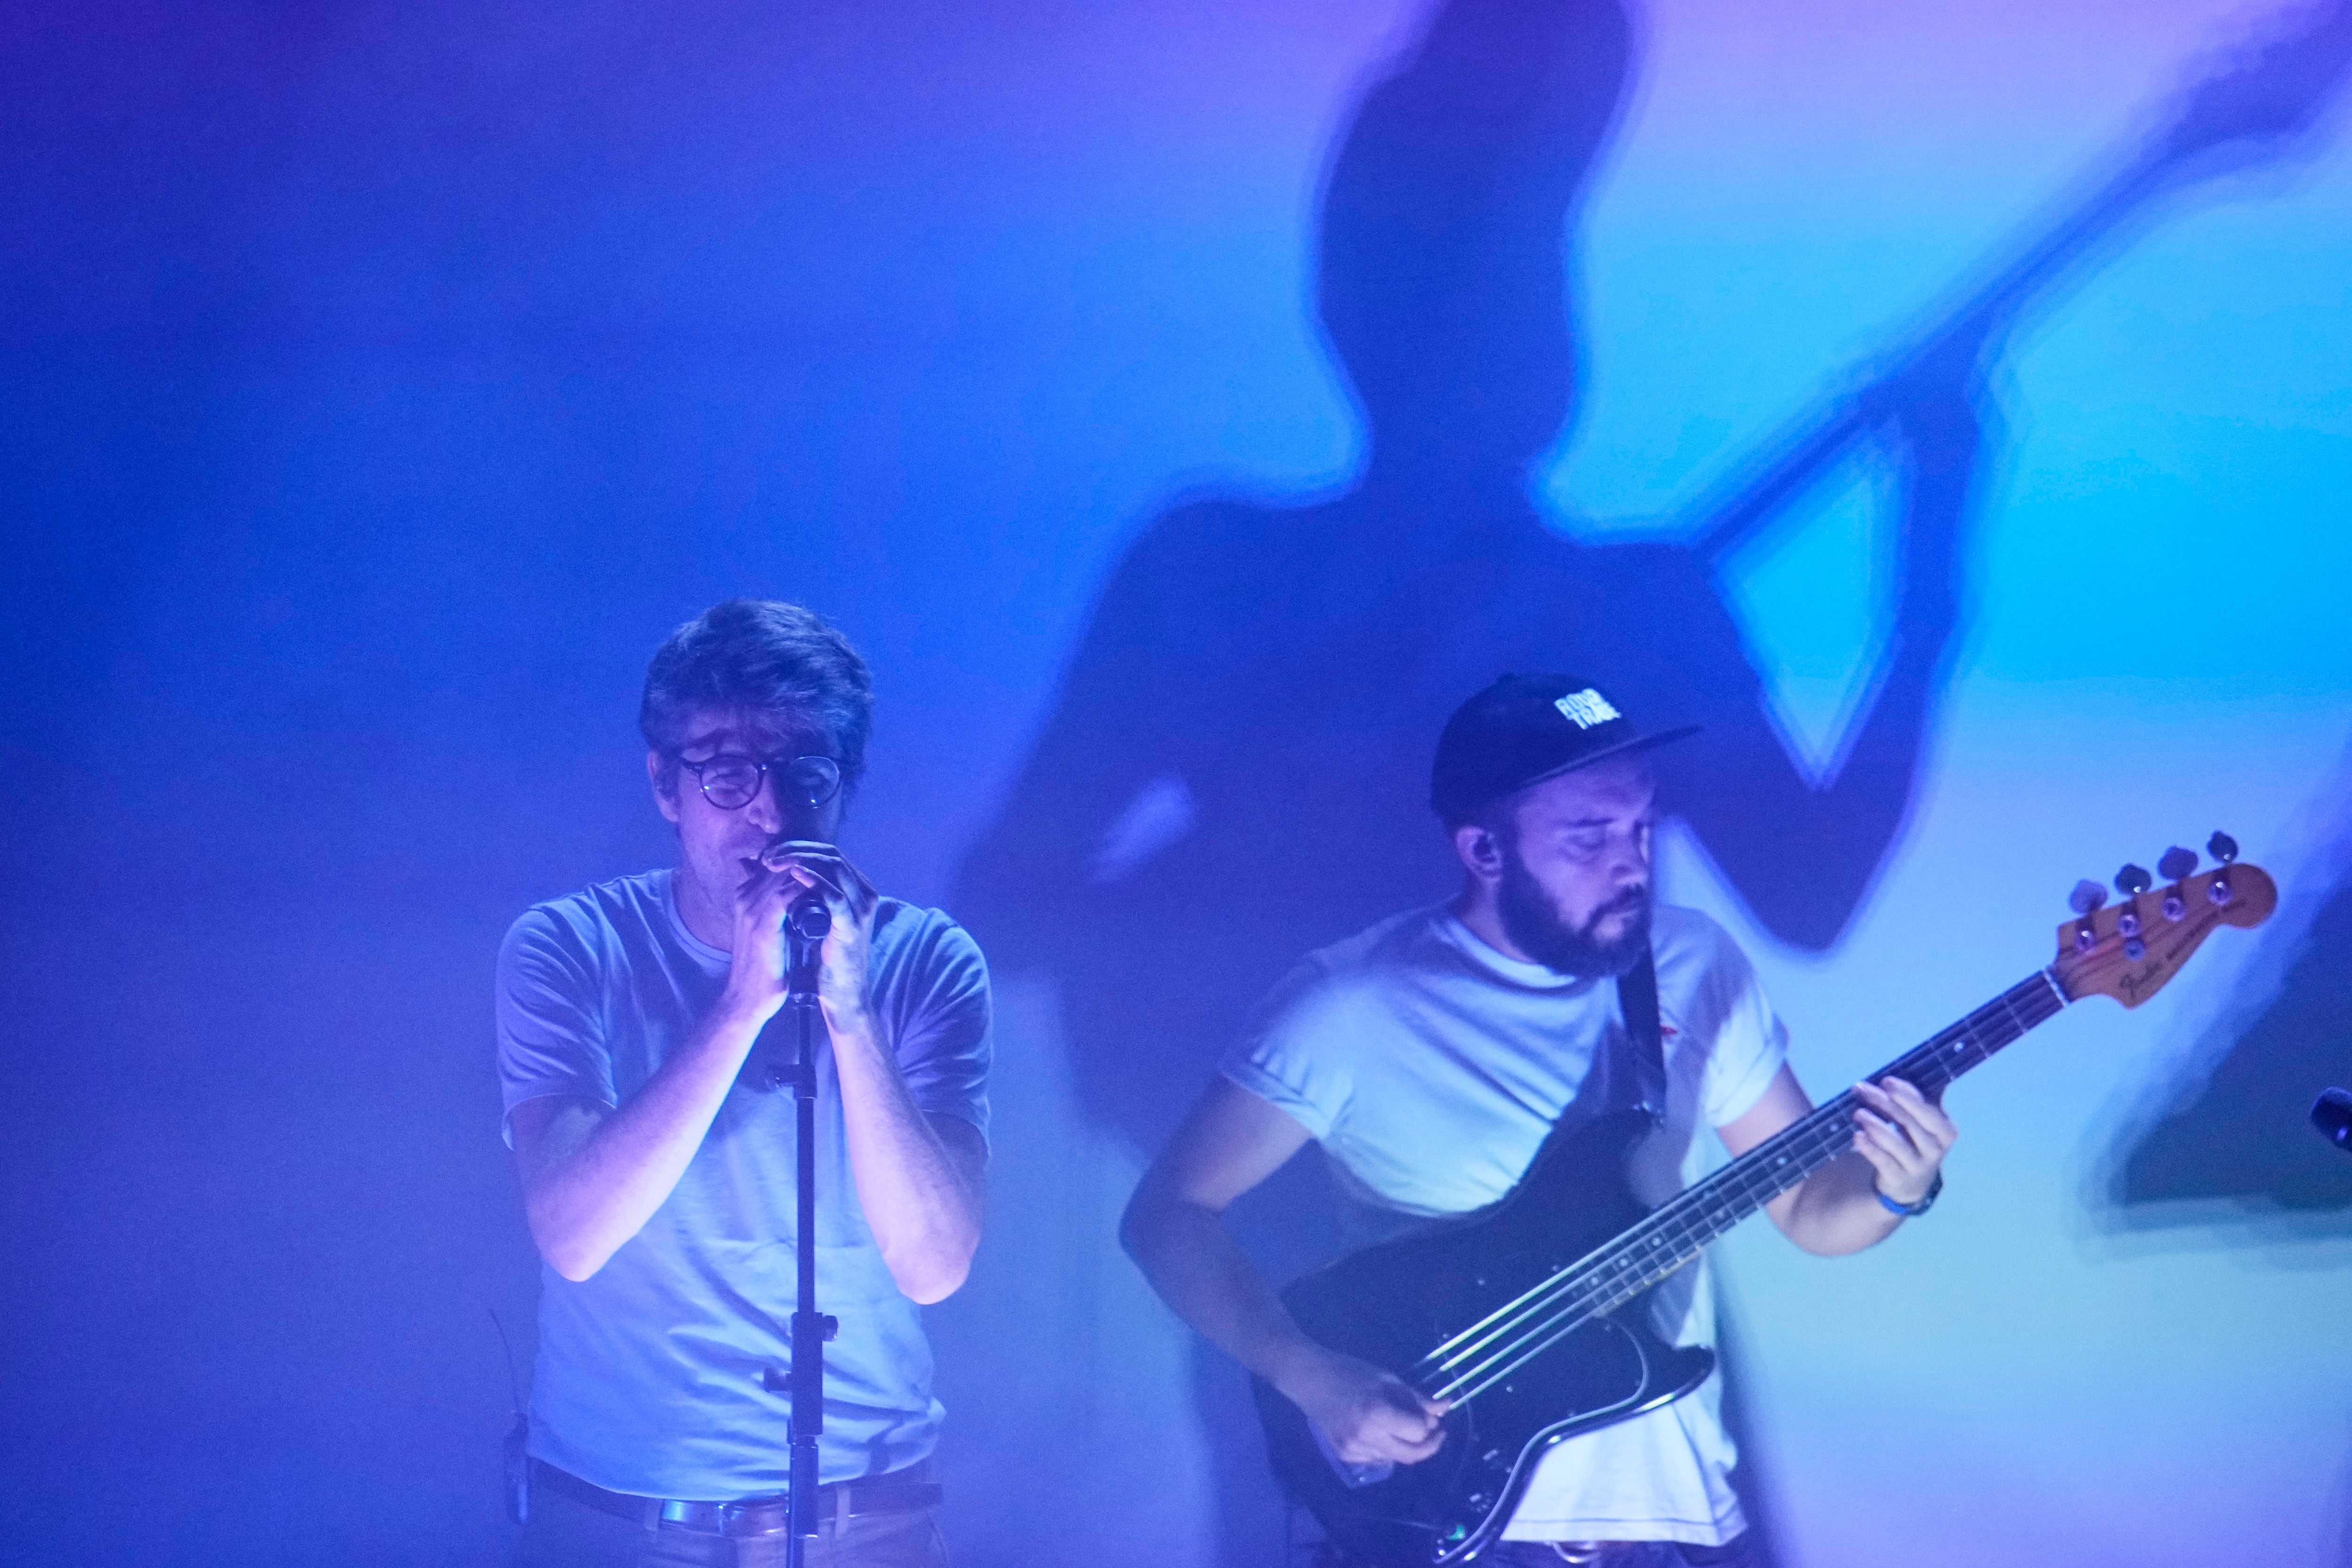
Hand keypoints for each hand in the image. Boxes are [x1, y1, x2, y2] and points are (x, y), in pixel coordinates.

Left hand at [753, 840, 881, 1030]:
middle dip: (797, 849)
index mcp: (856, 890)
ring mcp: (861, 909)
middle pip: (831, 855)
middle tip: (770, 854)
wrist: (838, 993)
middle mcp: (864, 894)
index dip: (799, 847)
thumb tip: (781, 873)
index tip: (769, 853)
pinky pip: (834, 895)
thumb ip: (808, 896)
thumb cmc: (824, 959)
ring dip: (801, 859)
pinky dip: (813, 881)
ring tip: (775, 861)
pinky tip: (793, 875)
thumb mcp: (816, 919)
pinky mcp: (852, 926)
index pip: (829, 854)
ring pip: (834, 867)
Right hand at [1280, 1347, 1448, 1466]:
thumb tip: (1445, 1408)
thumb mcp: (1386, 1379)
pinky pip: (1378, 1460)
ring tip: (1405, 1428)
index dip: (1431, 1425)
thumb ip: (1415, 1398)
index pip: (1418, 1431)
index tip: (1433, 1416)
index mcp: (1377, 1413)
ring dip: (1408, 1446)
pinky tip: (1383, 1433)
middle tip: (1436, 1433)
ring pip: (1396, 1459)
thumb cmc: (1349, 1371)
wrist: (1310, 1380)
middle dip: (1430, 1445)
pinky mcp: (1345, 1456)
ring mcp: (1354, 1450)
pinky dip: (1388, 1450)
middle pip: (1412, 1455)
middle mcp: (1367, 1437)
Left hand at [1849, 1077, 1955, 1207]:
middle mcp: (1936, 1148)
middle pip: (1909, 1123)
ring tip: (1858, 1113)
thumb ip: (1920, 1097)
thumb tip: (1923, 1064)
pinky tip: (1858, 1136)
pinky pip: (1885, 1162)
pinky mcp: (1899, 1178)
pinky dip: (1870, 1149)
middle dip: (1885, 1104)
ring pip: (1897, 1143)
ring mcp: (1918, 1166)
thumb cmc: (1913, 1140)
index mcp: (1945, 1129)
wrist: (1910, 1183)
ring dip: (1876, 1126)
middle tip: (1863, 1090)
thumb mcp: (1922, 1120)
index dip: (1906, 1094)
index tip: (1885, 1081)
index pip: (1927, 1109)